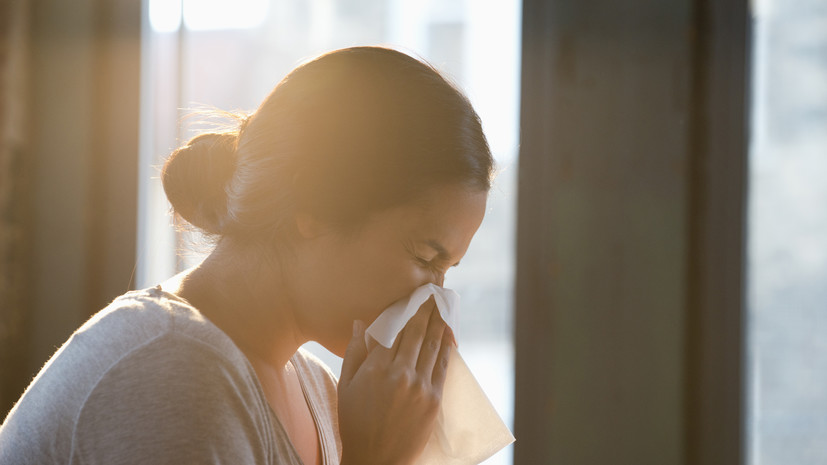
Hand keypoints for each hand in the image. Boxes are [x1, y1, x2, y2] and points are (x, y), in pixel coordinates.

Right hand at [338, 297, 453, 464]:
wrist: (376, 460)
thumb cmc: (355, 422)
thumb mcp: (346, 386)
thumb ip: (355, 352)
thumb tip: (362, 322)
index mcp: (376, 369)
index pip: (395, 327)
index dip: (405, 308)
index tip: (412, 293)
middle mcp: (400, 374)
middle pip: (416, 332)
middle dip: (425, 309)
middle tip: (432, 290)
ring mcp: (420, 387)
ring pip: (432, 345)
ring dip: (439, 322)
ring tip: (443, 304)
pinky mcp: (434, 400)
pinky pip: (442, 365)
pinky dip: (446, 347)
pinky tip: (448, 334)